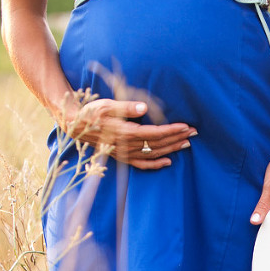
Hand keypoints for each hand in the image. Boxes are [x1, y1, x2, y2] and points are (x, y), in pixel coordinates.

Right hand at [59, 97, 195, 169]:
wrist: (74, 127)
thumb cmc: (91, 113)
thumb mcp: (106, 105)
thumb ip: (126, 107)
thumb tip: (144, 108)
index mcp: (126, 132)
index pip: (155, 133)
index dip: (172, 130)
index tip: (186, 126)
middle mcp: (128, 146)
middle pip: (158, 144)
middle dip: (178, 138)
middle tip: (194, 133)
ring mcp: (126, 154)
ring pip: (154, 154)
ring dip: (172, 149)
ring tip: (187, 143)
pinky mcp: (123, 158)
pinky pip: (142, 164)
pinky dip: (156, 164)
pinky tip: (168, 162)